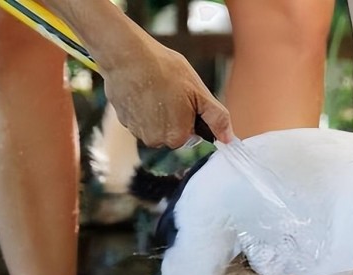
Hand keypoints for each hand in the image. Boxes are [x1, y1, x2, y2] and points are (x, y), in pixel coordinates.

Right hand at [40, 0, 233, 147]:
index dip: (191, 117)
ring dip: (157, 111)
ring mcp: (136, 131)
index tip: (185, 98)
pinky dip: (142, 106)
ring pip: (155, 126)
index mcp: (176, 137)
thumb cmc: (165, 70)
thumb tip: (229, 139)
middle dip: (174, 116)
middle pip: (172, 133)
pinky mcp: (123, 120)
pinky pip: (139, 118)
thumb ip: (217, 118)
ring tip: (156, 88)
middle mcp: (155, 140)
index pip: (191, 136)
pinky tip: (142, 89)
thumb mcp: (199, 92)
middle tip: (171, 91)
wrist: (127, 55)